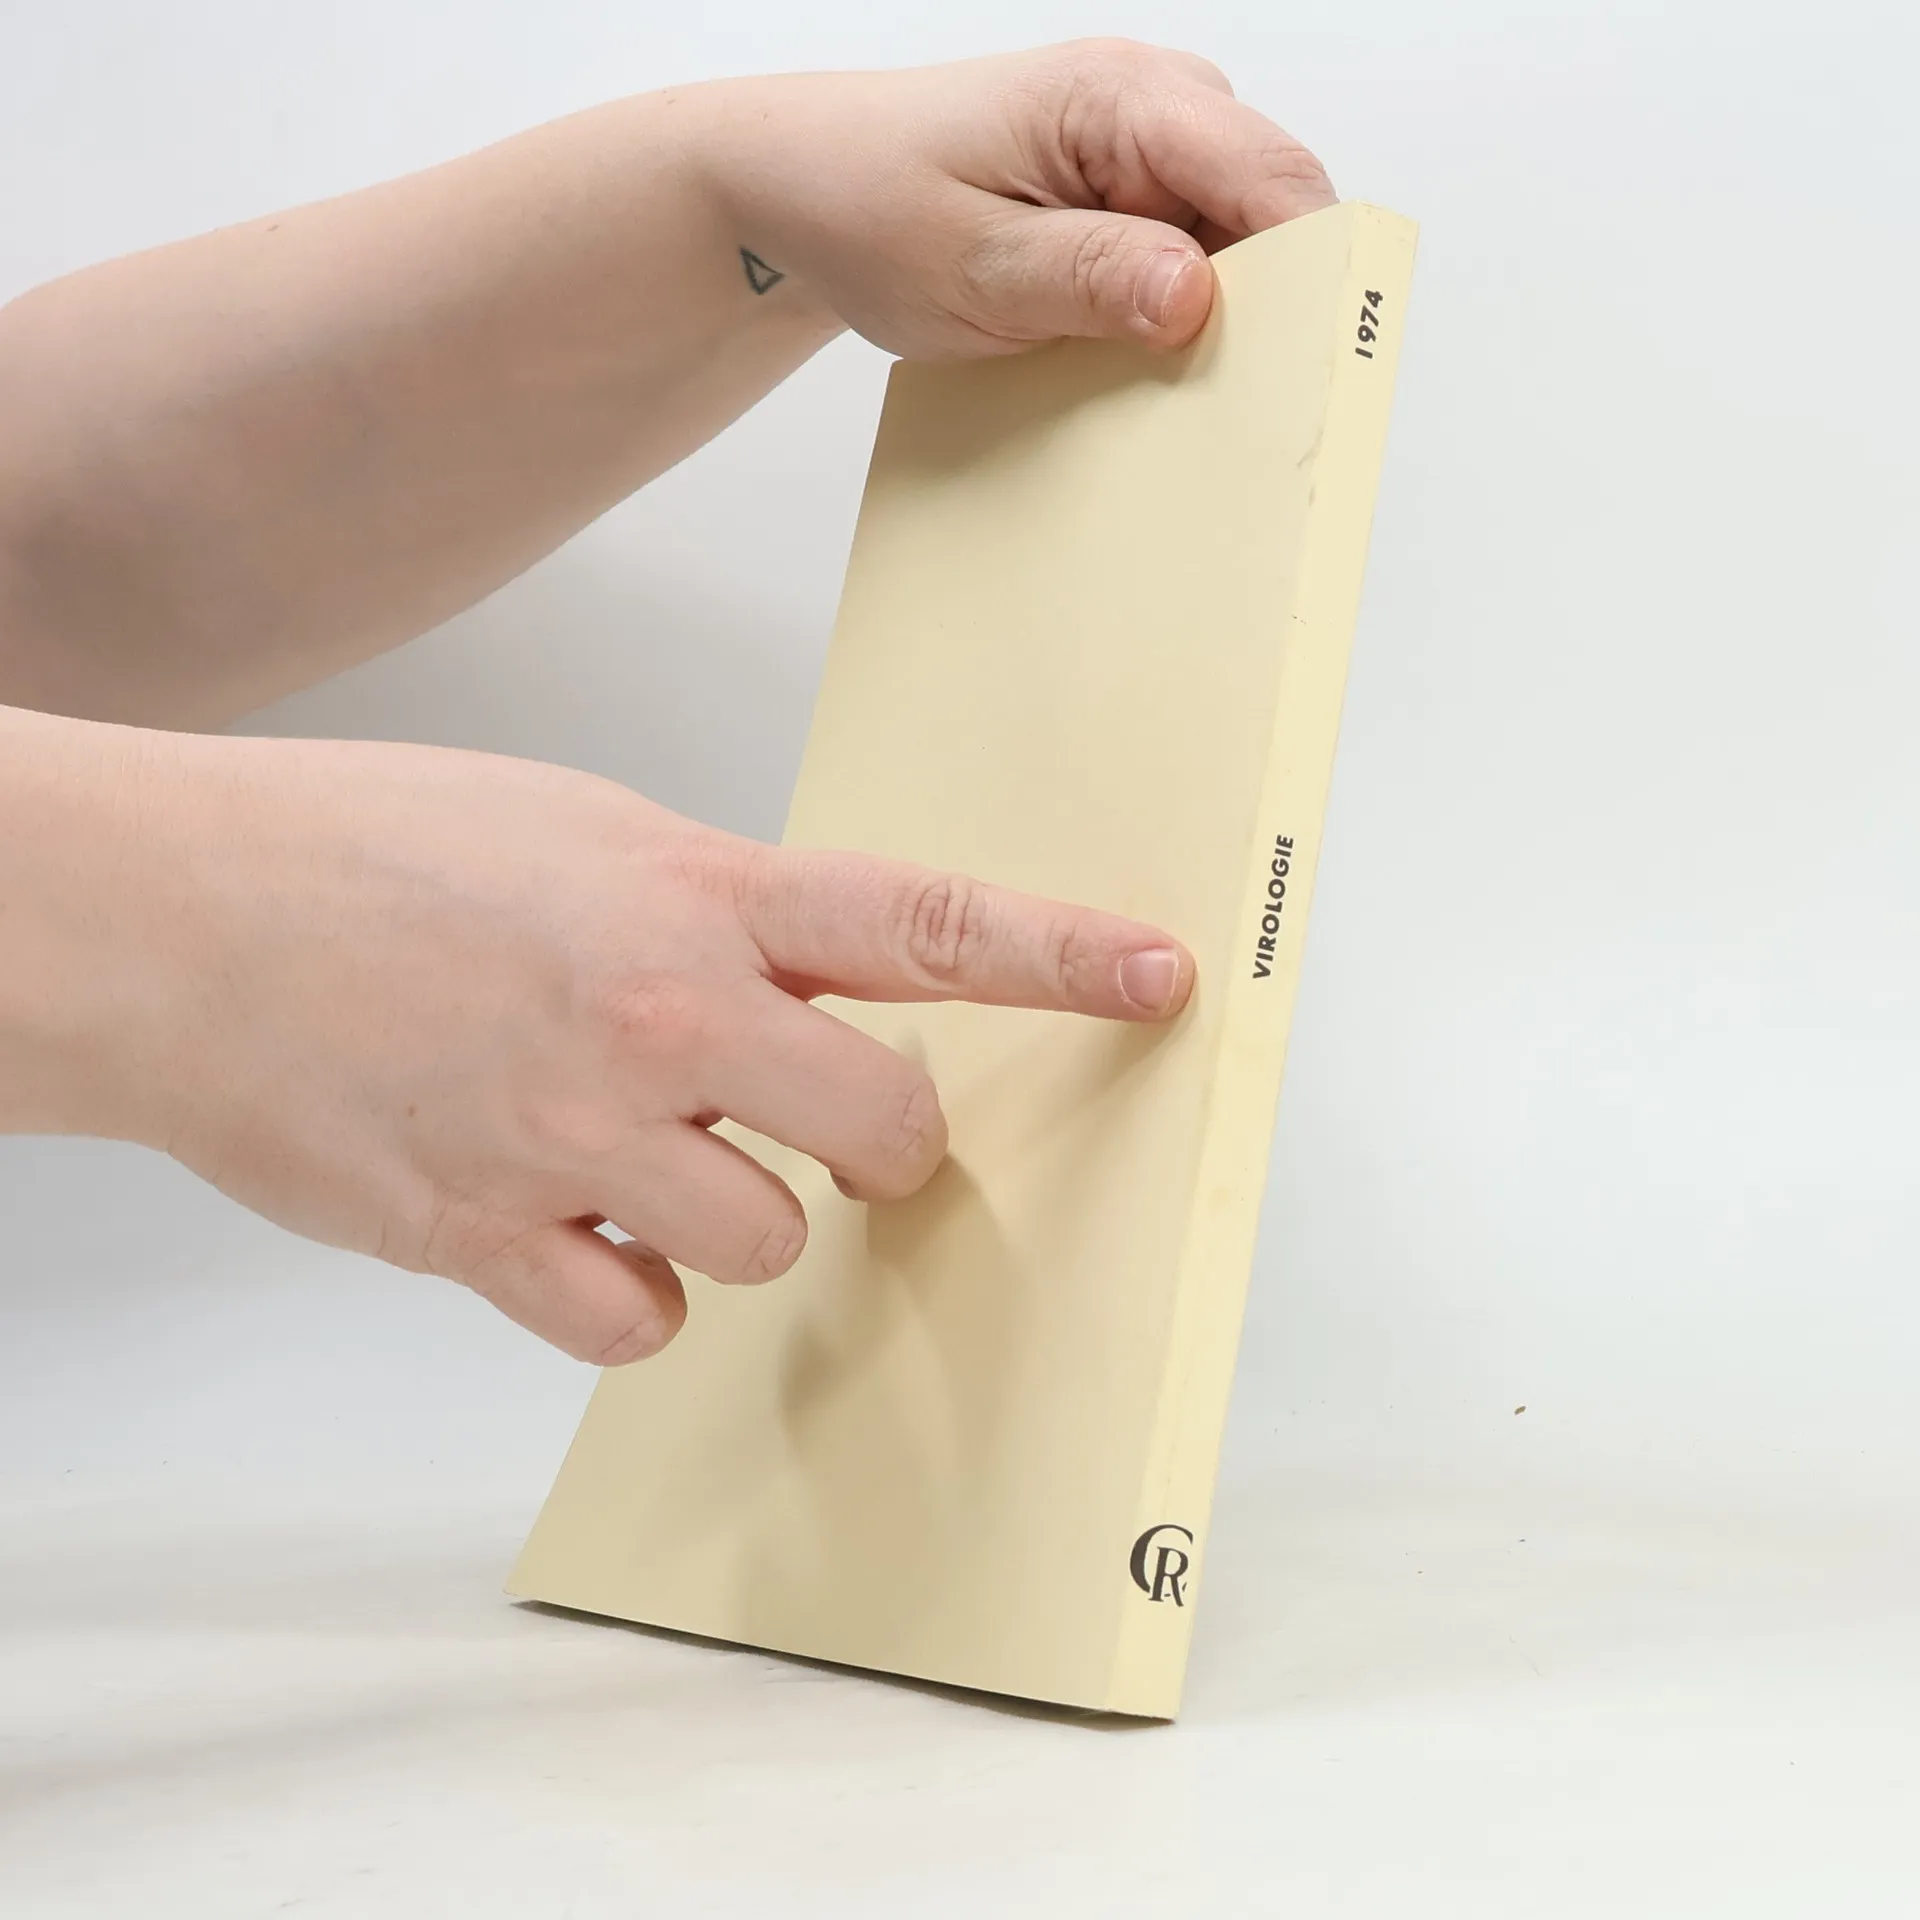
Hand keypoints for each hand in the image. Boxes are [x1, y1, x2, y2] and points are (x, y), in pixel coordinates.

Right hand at [112, 733, 1192, 1363]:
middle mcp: (658, 1015)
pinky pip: (635, 1323)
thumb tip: (800, 988)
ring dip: (736, 1217)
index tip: (1162, 977)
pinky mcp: (487, 1235)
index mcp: (691, 891)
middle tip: (842, 1129)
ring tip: (643, 1155)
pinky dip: (625, 1292)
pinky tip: (568, 1224)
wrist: (178, 919)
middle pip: (886, 1132)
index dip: (1065, 957)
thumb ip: (711, 910)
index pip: (926, 924)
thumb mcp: (581, 831)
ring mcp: (576, 1134)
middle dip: (890, 1147)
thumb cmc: (370, 849)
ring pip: (765, 1244)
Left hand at [687, 38, 1334, 357]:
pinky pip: (1193, 261)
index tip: (1300, 373)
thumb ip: (1087, 277)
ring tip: (1151, 386)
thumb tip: (1196, 293)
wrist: (806, 187)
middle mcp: (1158, 107)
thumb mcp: (970, 264)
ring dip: (1214, 324)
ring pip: (1240, 249)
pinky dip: (1173, 320)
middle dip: (1263, 311)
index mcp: (1122, 99)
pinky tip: (1128, 365)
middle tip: (1211, 404)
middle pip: (1277, 217)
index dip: (1310, 278)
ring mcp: (1151, 153)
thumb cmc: (868, 206)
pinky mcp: (1134, 197)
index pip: (1276, 181)